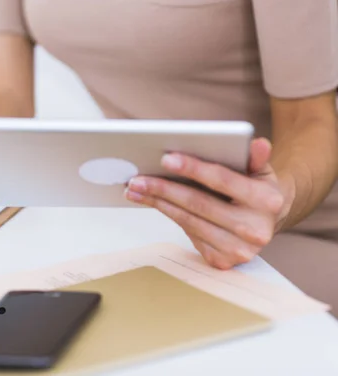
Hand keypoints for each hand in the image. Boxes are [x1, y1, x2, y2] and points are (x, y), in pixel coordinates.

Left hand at [124, 138, 291, 269]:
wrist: (263, 224)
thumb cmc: (256, 191)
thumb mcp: (260, 171)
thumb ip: (255, 157)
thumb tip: (256, 143)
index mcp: (267, 201)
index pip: (223, 180)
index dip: (193, 169)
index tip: (165, 159)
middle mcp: (255, 229)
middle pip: (198, 204)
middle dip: (164, 189)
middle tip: (137, 178)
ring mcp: (238, 249)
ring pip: (188, 220)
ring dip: (157, 203)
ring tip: (135, 189)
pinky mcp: (221, 261)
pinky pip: (187, 233)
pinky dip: (168, 215)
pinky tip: (152, 202)